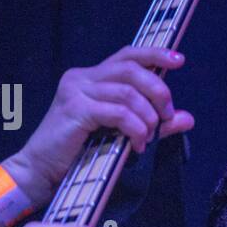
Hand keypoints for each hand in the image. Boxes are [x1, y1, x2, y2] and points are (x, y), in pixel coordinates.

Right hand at [3, 46, 194, 207]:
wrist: (40, 171)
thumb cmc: (78, 153)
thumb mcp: (121, 133)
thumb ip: (152, 122)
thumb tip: (187, 118)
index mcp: (91, 77)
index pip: (128, 56)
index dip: (155, 54)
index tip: (179, 60)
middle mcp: (82, 78)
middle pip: (132, 69)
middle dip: (158, 91)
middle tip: (167, 115)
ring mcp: (76, 91)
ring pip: (127, 92)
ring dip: (147, 116)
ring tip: (149, 137)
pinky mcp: (75, 110)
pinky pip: (118, 112)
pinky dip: (135, 128)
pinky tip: (137, 144)